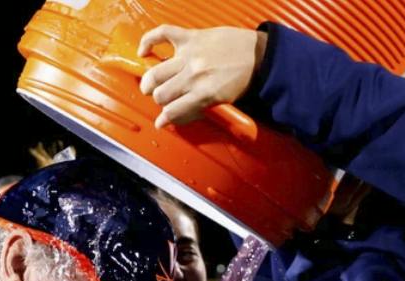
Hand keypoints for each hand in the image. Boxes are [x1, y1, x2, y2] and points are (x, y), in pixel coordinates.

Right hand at [137, 25, 267, 128]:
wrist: (260, 54)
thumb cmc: (244, 77)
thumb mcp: (221, 100)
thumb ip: (197, 107)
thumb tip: (177, 115)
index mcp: (203, 93)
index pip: (172, 112)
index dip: (164, 119)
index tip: (161, 122)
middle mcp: (194, 75)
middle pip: (161, 94)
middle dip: (159, 100)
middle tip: (160, 98)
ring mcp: (190, 54)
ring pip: (156, 73)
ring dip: (150, 82)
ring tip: (152, 83)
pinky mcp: (191, 36)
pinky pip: (162, 34)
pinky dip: (148, 41)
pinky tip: (144, 51)